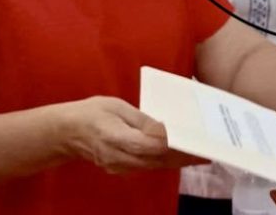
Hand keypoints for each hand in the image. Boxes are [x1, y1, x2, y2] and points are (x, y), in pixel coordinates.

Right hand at [62, 96, 205, 173]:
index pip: (148, 144)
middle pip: (156, 159)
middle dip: (182, 156)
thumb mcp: (117, 106)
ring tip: (199, 154)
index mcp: (114, 136)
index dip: (171, 143)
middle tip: (206, 150)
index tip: (192, 139)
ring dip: (177, 162)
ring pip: (154, 166)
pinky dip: (166, 162)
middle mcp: (118, 156)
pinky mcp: (122, 169)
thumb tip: (164, 129)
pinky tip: (179, 156)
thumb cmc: (93, 113)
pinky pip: (148, 166)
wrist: (68, 132)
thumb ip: (141, 119)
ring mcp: (119, 166)